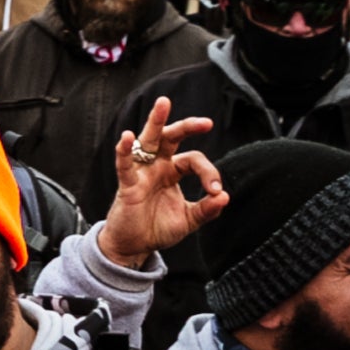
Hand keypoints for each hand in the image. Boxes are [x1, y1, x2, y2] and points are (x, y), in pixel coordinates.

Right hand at [103, 102, 224, 259]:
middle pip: (170, 138)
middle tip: (206, 122)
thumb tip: (225, 196)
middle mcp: (156, 167)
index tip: (216, 191)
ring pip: (148, 141)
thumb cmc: (158, 228)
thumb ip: (207, 209)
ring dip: (156, 122)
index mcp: (172, 172)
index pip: (194, 160)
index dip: (210, 172)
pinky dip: (124, 151)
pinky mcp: (128, 185)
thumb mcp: (189, 219)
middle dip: (187, 126)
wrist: (135, 246)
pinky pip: (125, 165)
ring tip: (163, 103)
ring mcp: (141, 173)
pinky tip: (126, 137)